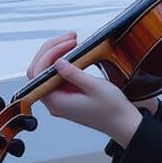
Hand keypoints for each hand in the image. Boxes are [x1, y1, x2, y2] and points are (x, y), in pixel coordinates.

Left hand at [26, 31, 144, 142]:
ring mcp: (60, 98)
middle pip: (39, 71)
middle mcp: (54, 102)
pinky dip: (63, 61)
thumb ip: (73, 74)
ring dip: (56, 54)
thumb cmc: (112, 110)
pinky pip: (57, 75)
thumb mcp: (94, 87)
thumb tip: (57, 62)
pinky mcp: (67, 95)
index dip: (48, 55)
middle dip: (51, 50)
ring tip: (72, 41)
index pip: (38, 74)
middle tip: (69, 39)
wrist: (123, 123)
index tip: (65, 45)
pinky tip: (73, 52)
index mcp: (57, 103)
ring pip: (47, 71)